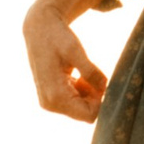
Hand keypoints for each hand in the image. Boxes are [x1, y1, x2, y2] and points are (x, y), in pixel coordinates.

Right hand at [24, 0, 111, 122]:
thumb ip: (90, 71)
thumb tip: (105, 87)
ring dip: (89, 93)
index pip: (89, 115)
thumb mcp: (75, 51)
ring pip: (81, 108)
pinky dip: (82, 91)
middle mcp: (50, 103)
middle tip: (96, 75)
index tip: (103, 83)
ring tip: (87, 72)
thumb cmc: (57, 37)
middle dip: (95, 97)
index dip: (101, 102)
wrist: (39, 29)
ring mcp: (49, 102)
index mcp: (55, 95)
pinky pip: (75, 103)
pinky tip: (80, 75)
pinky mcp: (51, 97)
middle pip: (85, 113)